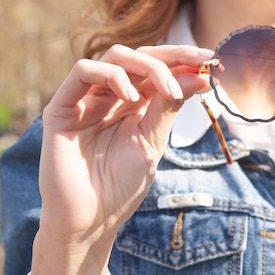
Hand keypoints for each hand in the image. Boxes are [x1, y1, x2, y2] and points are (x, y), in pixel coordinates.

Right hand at [33, 45, 213, 273]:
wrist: (91, 219)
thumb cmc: (122, 184)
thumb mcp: (153, 141)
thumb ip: (170, 106)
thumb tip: (200, 75)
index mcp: (135, 103)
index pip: (157, 68)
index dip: (182, 59)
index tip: (211, 59)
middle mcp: (110, 96)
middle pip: (139, 56)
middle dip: (172, 55)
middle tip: (199, 61)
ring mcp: (86, 99)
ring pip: (115, 56)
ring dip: (148, 66)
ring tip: (169, 91)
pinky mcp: (62, 107)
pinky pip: (83, 72)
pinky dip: (112, 77)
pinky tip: (132, 99)